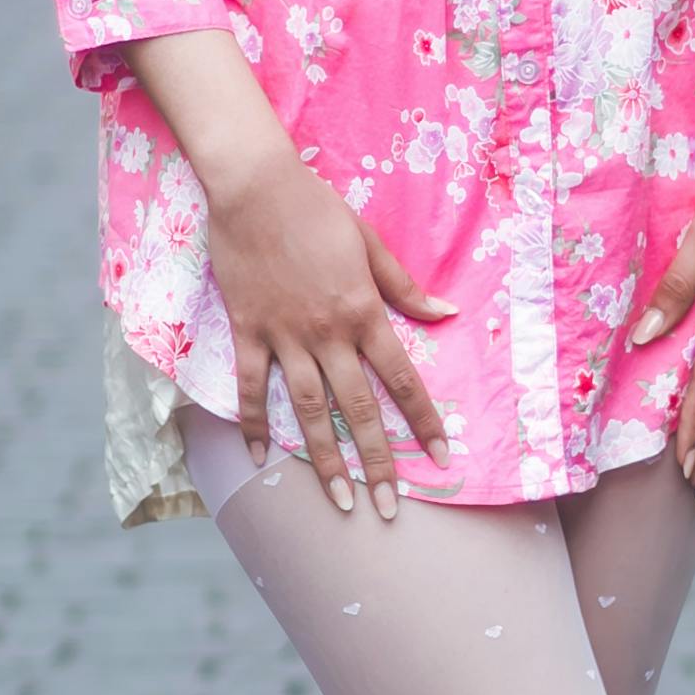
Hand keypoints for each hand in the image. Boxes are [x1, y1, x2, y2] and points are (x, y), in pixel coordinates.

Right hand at [205, 148, 454, 518]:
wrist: (255, 187)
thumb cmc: (318, 209)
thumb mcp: (370, 243)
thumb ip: (405, 287)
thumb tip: (447, 313)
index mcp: (363, 311)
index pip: (401, 378)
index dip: (423, 421)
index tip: (441, 457)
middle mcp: (327, 333)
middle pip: (357, 408)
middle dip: (376, 461)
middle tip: (389, 507)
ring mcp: (284, 336)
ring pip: (306, 410)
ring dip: (324, 458)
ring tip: (339, 500)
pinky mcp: (247, 331)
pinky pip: (250, 387)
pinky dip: (253, 423)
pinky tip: (262, 458)